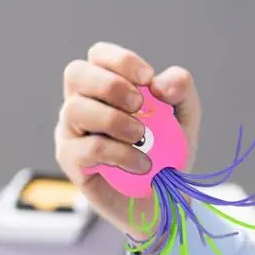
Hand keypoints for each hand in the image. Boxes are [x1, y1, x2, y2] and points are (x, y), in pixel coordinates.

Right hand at [54, 42, 201, 239]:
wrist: (164, 200)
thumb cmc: (167, 152)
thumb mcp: (184, 116)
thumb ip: (180, 88)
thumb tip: (158, 85)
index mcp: (105, 86)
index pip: (98, 55)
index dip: (121, 60)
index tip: (147, 78)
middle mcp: (81, 103)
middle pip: (76, 73)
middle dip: (112, 85)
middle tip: (141, 107)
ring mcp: (71, 131)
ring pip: (76, 109)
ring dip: (115, 121)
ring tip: (143, 138)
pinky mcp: (71, 161)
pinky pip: (87, 148)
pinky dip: (120, 153)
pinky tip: (142, 164)